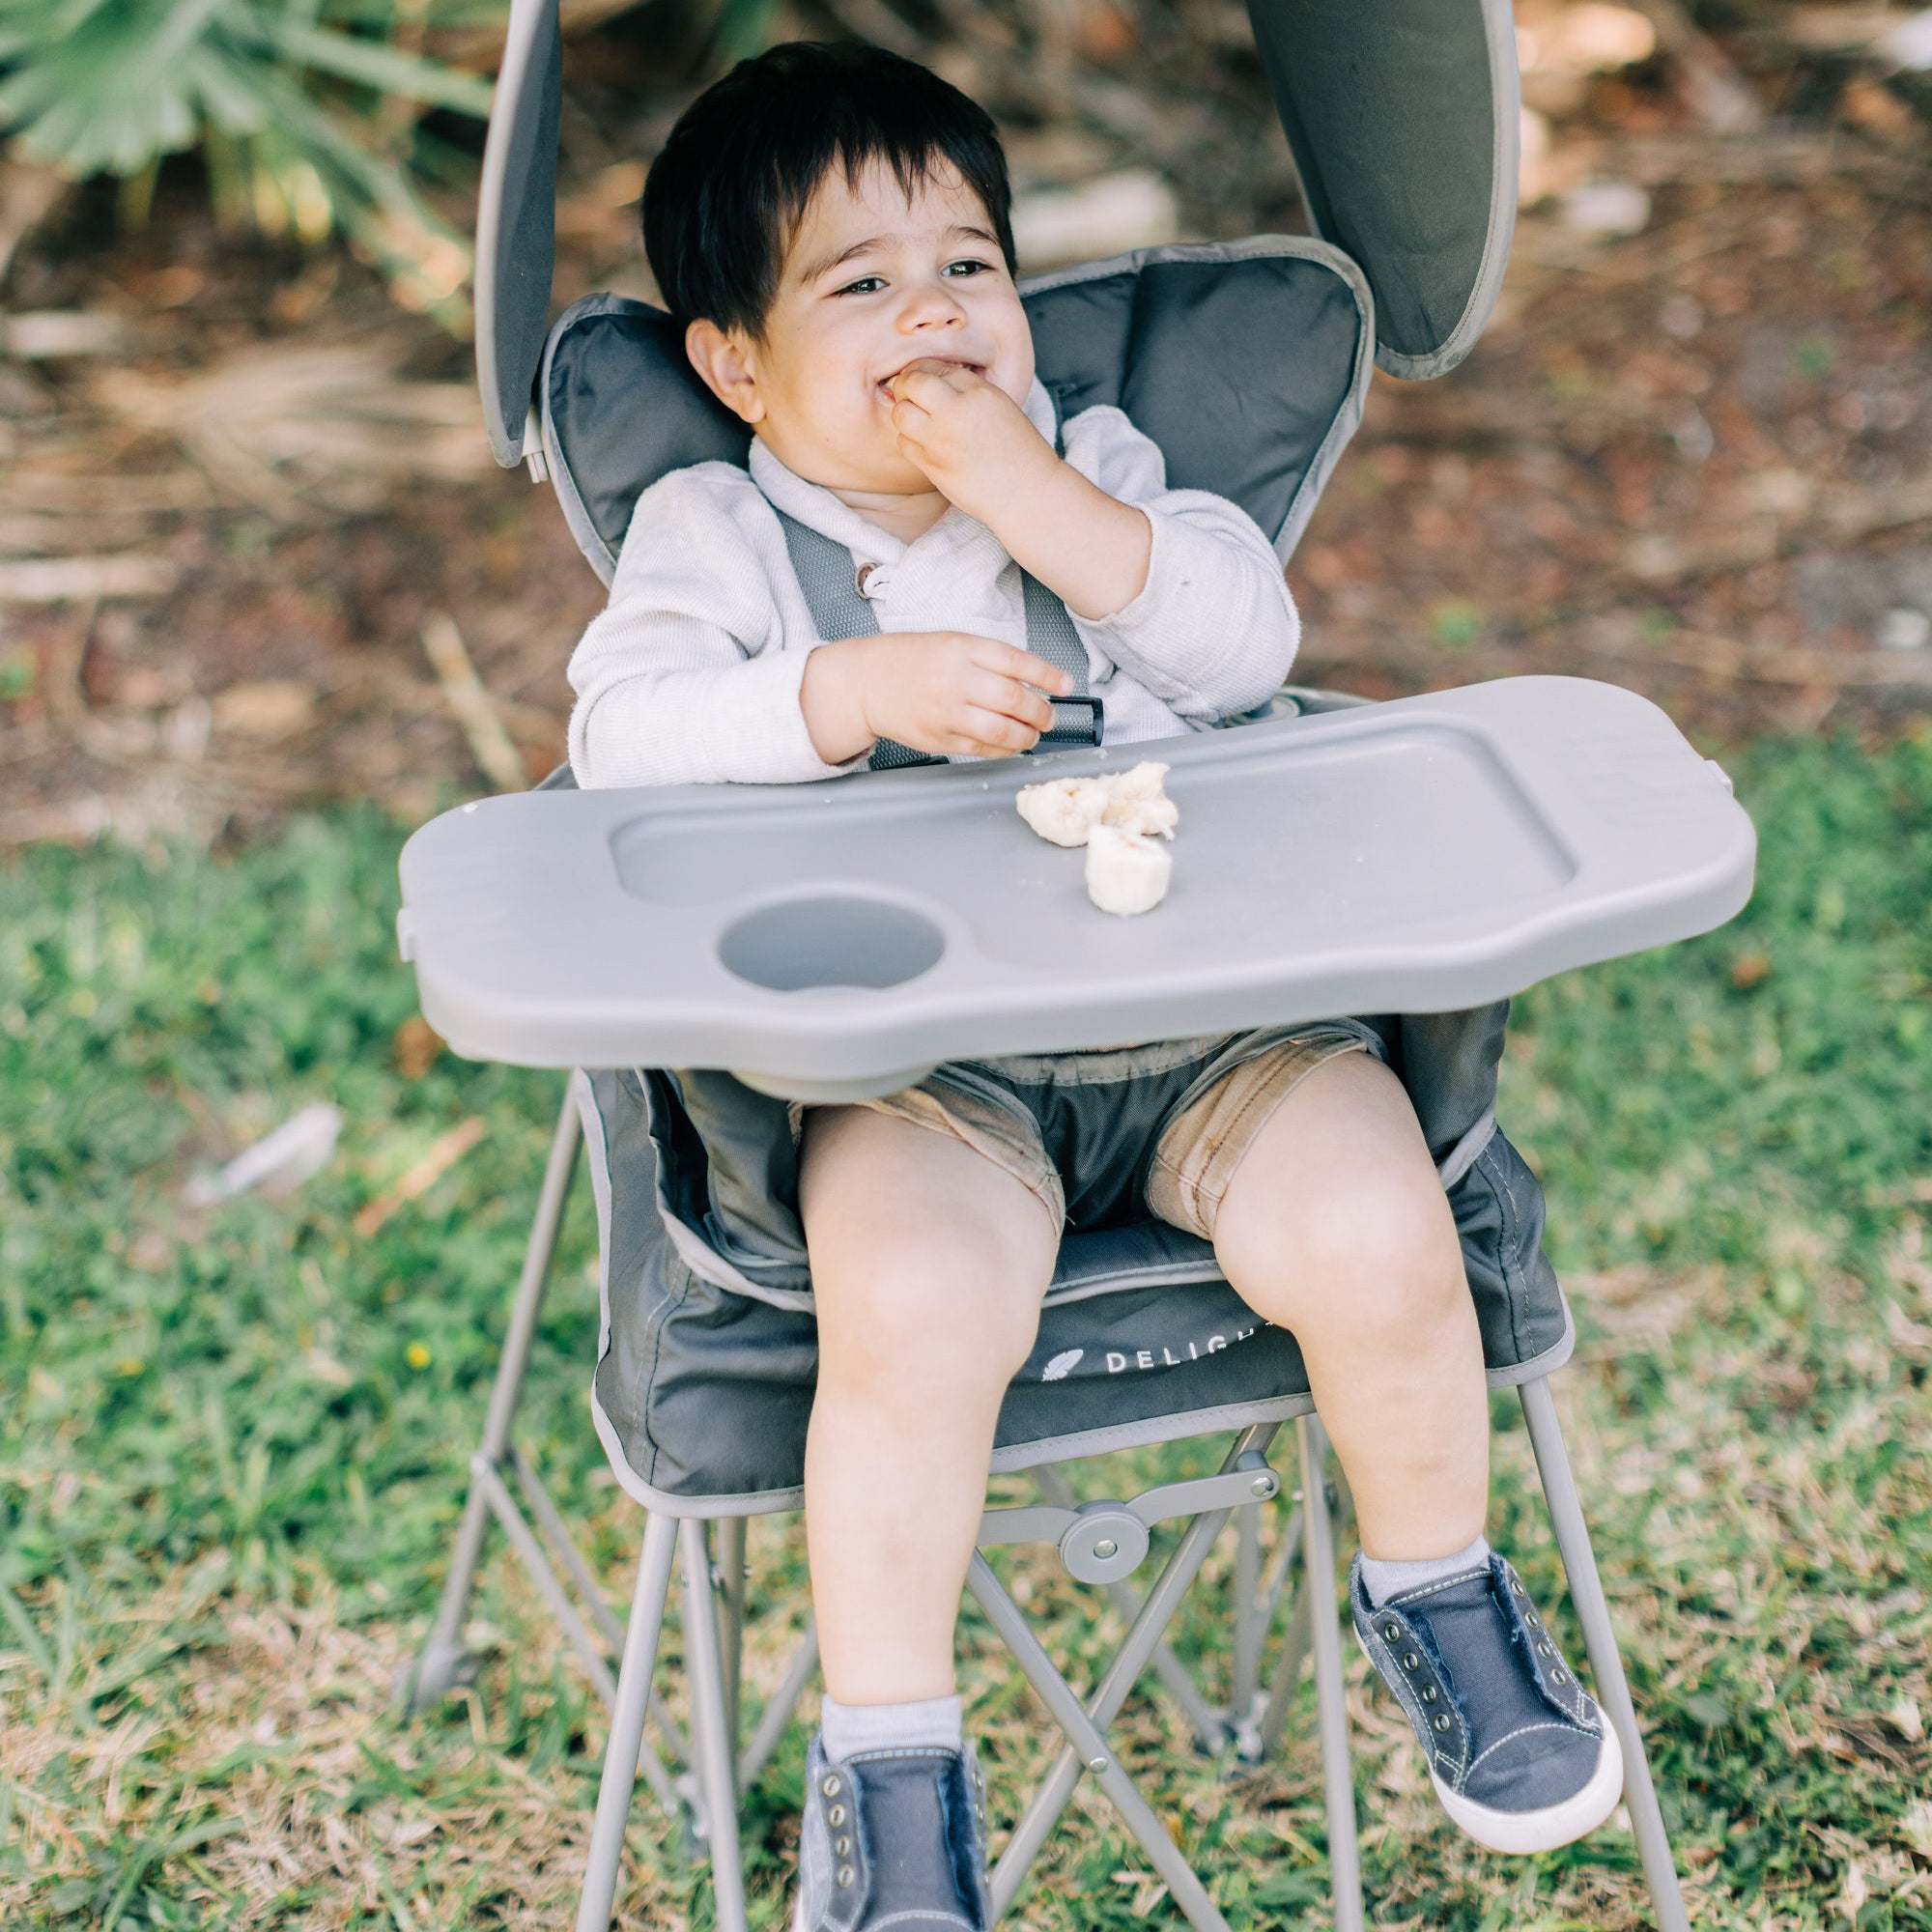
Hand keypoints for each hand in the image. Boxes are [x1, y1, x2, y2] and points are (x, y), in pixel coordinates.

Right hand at [801, 631, 1074, 764]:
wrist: (866, 683)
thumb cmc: (912, 659)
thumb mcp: (951, 642)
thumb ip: (990, 659)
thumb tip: (1036, 681)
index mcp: (961, 648)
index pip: (1016, 662)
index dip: (1048, 676)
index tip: (1066, 685)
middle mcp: (954, 679)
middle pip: (1014, 699)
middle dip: (1041, 712)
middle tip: (1050, 717)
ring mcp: (946, 712)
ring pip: (1001, 730)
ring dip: (1027, 736)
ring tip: (1034, 734)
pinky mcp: (939, 739)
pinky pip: (982, 750)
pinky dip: (1004, 750)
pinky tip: (1012, 745)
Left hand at [886, 360, 1058, 527]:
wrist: (1027, 492)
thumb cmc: (1018, 450)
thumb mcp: (999, 405)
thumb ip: (966, 390)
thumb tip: (929, 380)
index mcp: (978, 391)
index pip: (933, 367)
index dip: (920, 371)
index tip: (921, 380)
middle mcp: (956, 411)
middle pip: (910, 383)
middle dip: (904, 386)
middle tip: (908, 395)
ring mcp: (941, 440)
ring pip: (900, 414)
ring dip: (903, 414)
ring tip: (917, 421)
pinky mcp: (932, 466)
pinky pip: (904, 443)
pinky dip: (909, 440)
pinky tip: (924, 444)